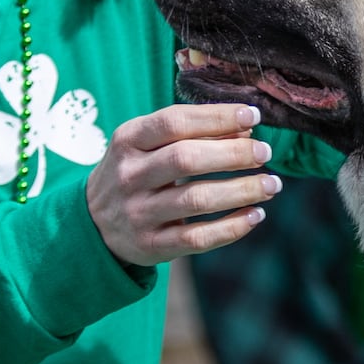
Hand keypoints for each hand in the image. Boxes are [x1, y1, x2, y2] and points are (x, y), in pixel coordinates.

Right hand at [86, 103, 280, 266]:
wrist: (92, 223)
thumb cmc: (134, 171)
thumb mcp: (146, 144)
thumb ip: (190, 133)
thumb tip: (245, 132)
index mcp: (128, 140)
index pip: (174, 122)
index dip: (217, 118)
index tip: (253, 117)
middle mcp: (130, 175)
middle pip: (186, 160)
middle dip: (233, 155)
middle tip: (265, 153)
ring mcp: (138, 213)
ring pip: (196, 200)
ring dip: (241, 191)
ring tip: (271, 184)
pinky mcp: (151, 246)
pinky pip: (197, 238)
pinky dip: (231, 227)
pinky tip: (255, 215)